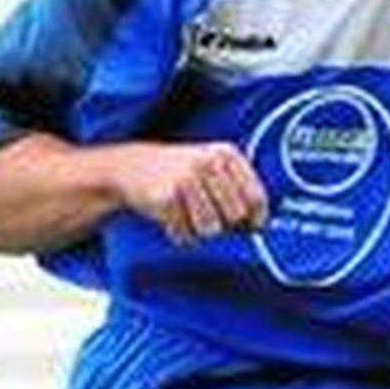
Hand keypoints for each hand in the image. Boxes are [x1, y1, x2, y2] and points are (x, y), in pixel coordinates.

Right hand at [116, 141, 268, 245]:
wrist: (131, 166)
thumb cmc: (179, 173)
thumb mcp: (212, 169)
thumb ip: (238, 193)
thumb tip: (258, 227)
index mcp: (226, 154)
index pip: (256, 198)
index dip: (255, 220)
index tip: (249, 227)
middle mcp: (208, 162)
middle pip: (235, 216)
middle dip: (224, 225)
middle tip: (207, 216)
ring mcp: (186, 179)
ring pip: (211, 229)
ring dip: (199, 231)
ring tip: (187, 216)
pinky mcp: (166, 197)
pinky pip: (185, 235)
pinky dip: (179, 234)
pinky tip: (171, 218)